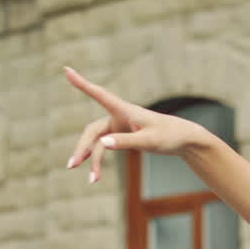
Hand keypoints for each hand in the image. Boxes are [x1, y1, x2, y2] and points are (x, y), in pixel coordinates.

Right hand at [63, 66, 203, 182]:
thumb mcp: (149, 141)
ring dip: (91, 159)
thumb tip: (102, 144)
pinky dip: (99, 160)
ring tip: (91, 180)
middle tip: (72, 166)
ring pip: (97, 142)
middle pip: (92, 131)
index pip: (99, 94)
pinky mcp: (122, 135)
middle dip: (82, 148)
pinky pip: (104, 147)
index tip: (66, 69)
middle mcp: (118, 116)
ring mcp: (119, 126)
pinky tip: (95, 175)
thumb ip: (126, 142)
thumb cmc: (169, 136)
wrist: (183, 139)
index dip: (81, 83)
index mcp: (125, 110)